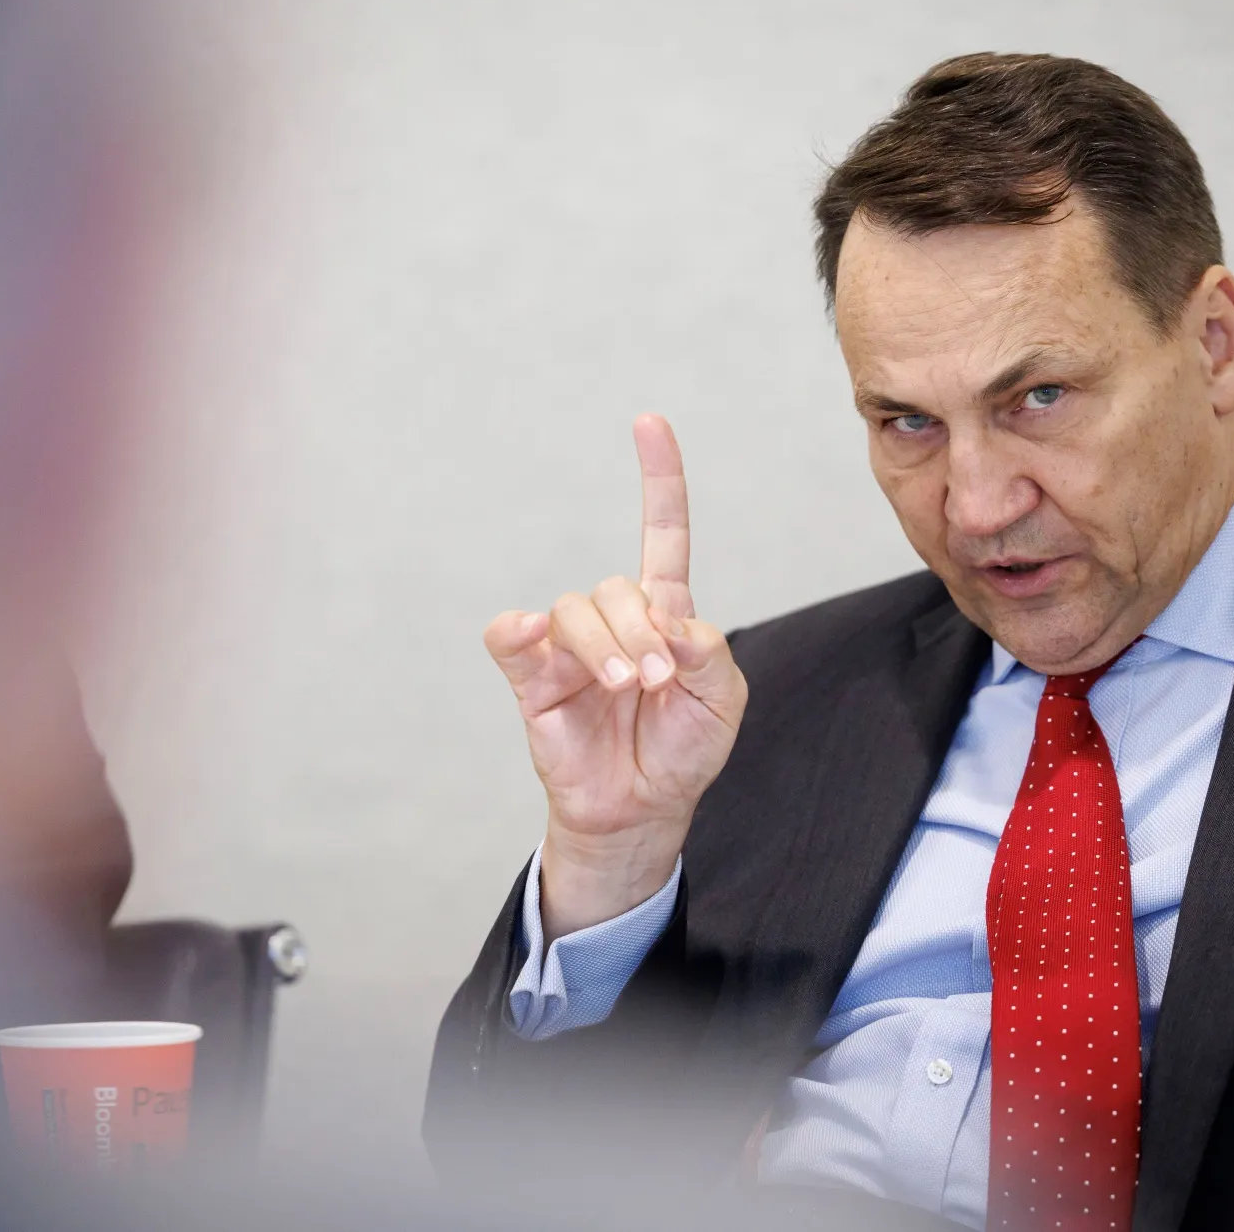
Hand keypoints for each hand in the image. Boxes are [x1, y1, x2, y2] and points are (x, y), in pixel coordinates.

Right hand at [485, 415, 748, 938]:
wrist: (643, 811)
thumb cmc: (683, 751)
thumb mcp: (723, 704)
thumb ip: (710, 657)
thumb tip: (674, 628)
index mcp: (666, 614)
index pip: (662, 534)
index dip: (659, 481)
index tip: (649, 423)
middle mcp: (614, 620)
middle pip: (617, 587)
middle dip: (640, 630)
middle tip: (657, 681)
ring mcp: (569, 647)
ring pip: (573, 609)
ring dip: (602, 645)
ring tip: (623, 687)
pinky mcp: (532, 679)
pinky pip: (511, 638)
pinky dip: (519, 630)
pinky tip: (533, 638)